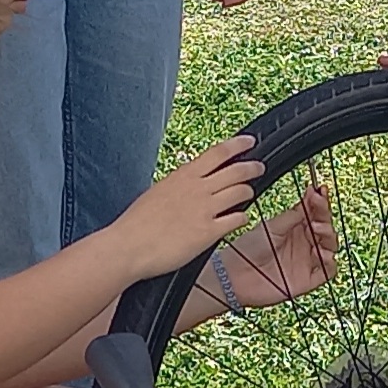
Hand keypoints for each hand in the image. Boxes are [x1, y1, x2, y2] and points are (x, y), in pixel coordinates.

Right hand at [122, 137, 262, 275]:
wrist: (129, 247)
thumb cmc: (136, 223)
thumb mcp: (158, 192)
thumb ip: (179, 186)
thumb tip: (189, 184)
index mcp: (183, 176)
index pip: (218, 152)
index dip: (238, 145)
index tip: (250, 141)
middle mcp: (197, 189)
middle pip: (236, 171)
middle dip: (252, 168)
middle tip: (259, 167)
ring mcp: (205, 209)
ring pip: (241, 192)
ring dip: (248, 192)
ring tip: (249, 194)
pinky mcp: (209, 232)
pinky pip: (237, 219)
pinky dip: (242, 217)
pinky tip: (240, 219)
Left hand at [221, 184, 335, 308]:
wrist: (236, 274)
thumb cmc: (248, 249)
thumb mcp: (271, 226)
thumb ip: (293, 215)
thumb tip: (311, 199)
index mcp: (295, 227)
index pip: (315, 212)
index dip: (320, 201)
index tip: (320, 190)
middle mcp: (304, 242)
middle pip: (326, 226)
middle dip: (325, 215)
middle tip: (318, 209)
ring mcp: (307, 260)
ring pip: (330, 246)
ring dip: (329, 235)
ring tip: (317, 229)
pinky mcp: (308, 279)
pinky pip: (328, 271)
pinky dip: (330, 262)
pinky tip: (321, 253)